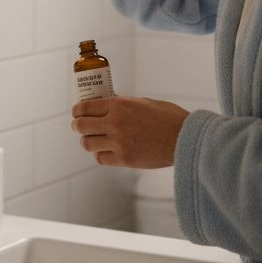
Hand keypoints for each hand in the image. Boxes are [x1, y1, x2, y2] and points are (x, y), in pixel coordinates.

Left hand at [71, 96, 187, 167]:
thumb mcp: (145, 103)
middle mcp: (115, 123)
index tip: (76, 112)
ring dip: (87, 141)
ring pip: (88, 144)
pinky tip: (105, 151)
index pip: (86, 107)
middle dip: (77, 125)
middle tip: (78, 126)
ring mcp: (118, 143)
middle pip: (82, 126)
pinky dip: (100, 154)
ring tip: (91, 139)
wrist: (185, 139)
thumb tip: (109, 105)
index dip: (77, 110)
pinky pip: (101, 158)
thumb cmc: (169, 118)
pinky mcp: (124, 159)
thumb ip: (125, 105)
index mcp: (120, 105)